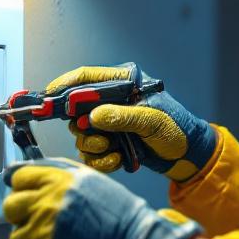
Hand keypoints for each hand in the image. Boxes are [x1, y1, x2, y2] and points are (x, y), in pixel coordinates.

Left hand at [1, 157, 202, 238]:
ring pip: (17, 238)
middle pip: (11, 207)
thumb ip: (58, 175)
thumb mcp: (90, 180)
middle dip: (24, 214)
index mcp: (56, 182)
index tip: (31, 197)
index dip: (26, 188)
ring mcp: (42, 236)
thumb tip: (26, 174)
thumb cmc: (120, 214)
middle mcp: (44, 206)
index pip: (19, 179)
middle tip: (43, 222)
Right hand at [45, 63, 217, 180]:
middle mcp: (113, 102)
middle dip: (84, 127)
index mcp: (123, 84)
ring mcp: (110, 123)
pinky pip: (92, 153)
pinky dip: (101, 160)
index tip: (49, 96)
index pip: (87, 78)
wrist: (189, 155)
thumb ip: (124, 117)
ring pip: (83, 134)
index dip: (65, 85)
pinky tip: (118, 161)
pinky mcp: (111, 143)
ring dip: (94, 146)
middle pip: (78, 109)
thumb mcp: (153, 120)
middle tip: (98, 136)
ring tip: (113, 149)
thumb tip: (94, 116)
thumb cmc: (177, 128)